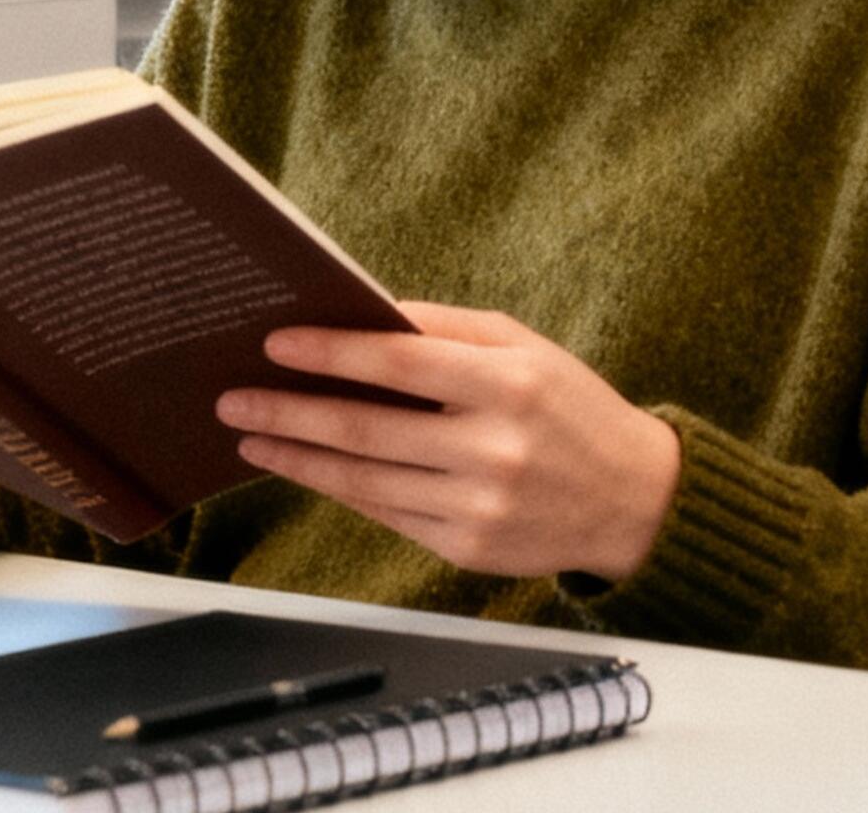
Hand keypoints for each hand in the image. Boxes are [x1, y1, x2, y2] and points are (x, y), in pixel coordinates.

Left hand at [220, 303, 679, 583]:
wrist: (633, 499)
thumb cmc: (571, 409)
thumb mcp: (531, 351)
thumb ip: (453, 331)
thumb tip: (367, 318)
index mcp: (515, 386)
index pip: (404, 364)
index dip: (334, 353)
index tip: (277, 343)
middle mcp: (496, 449)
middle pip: (369, 428)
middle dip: (290, 410)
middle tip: (233, 397)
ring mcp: (479, 506)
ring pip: (364, 479)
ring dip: (297, 455)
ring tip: (251, 434)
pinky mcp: (467, 548)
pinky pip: (384, 513)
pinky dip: (337, 487)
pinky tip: (304, 465)